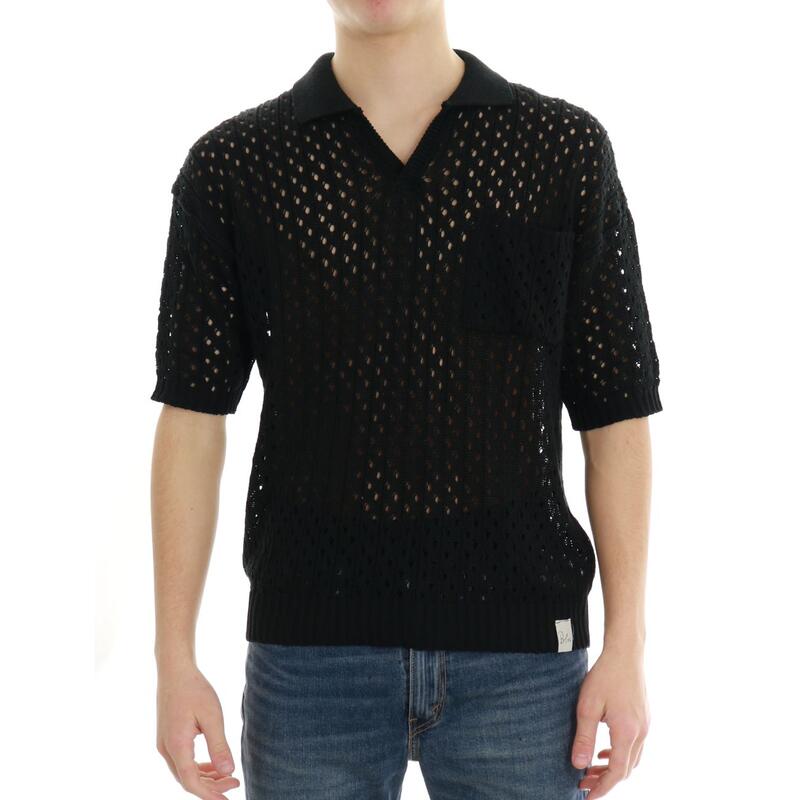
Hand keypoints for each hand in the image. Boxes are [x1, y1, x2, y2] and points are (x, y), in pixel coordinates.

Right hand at [156, 662, 240, 798]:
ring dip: (205, 778)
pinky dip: (198, 767)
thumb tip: (228, 772)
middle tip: (234, 785)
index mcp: (176, 745)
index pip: (191, 782)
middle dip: (211, 787)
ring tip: (228, 777)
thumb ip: (219, 746)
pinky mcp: (167, 737)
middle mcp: (166, 749)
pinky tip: (214, 765)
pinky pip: (182, 762)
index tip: (229, 798)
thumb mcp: (212, 716)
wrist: (175, 671)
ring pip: (184, 772)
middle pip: (187, 780)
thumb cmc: (194, 689)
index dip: (210, 794)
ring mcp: (164, 744)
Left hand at [571, 645, 649, 798]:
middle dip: (605, 780)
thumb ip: (584, 737)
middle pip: (626, 769)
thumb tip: (578, 765)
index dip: (602, 788)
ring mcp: (645, 725)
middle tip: (583, 783)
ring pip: (632, 759)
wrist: (626, 652)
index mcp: (627, 733)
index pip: (617, 773)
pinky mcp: (644, 717)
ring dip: (613, 768)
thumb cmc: (605, 675)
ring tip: (591, 769)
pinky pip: (634, 746)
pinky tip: (605, 751)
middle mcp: (641, 733)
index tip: (587, 796)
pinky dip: (619, 755)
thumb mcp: (587, 706)